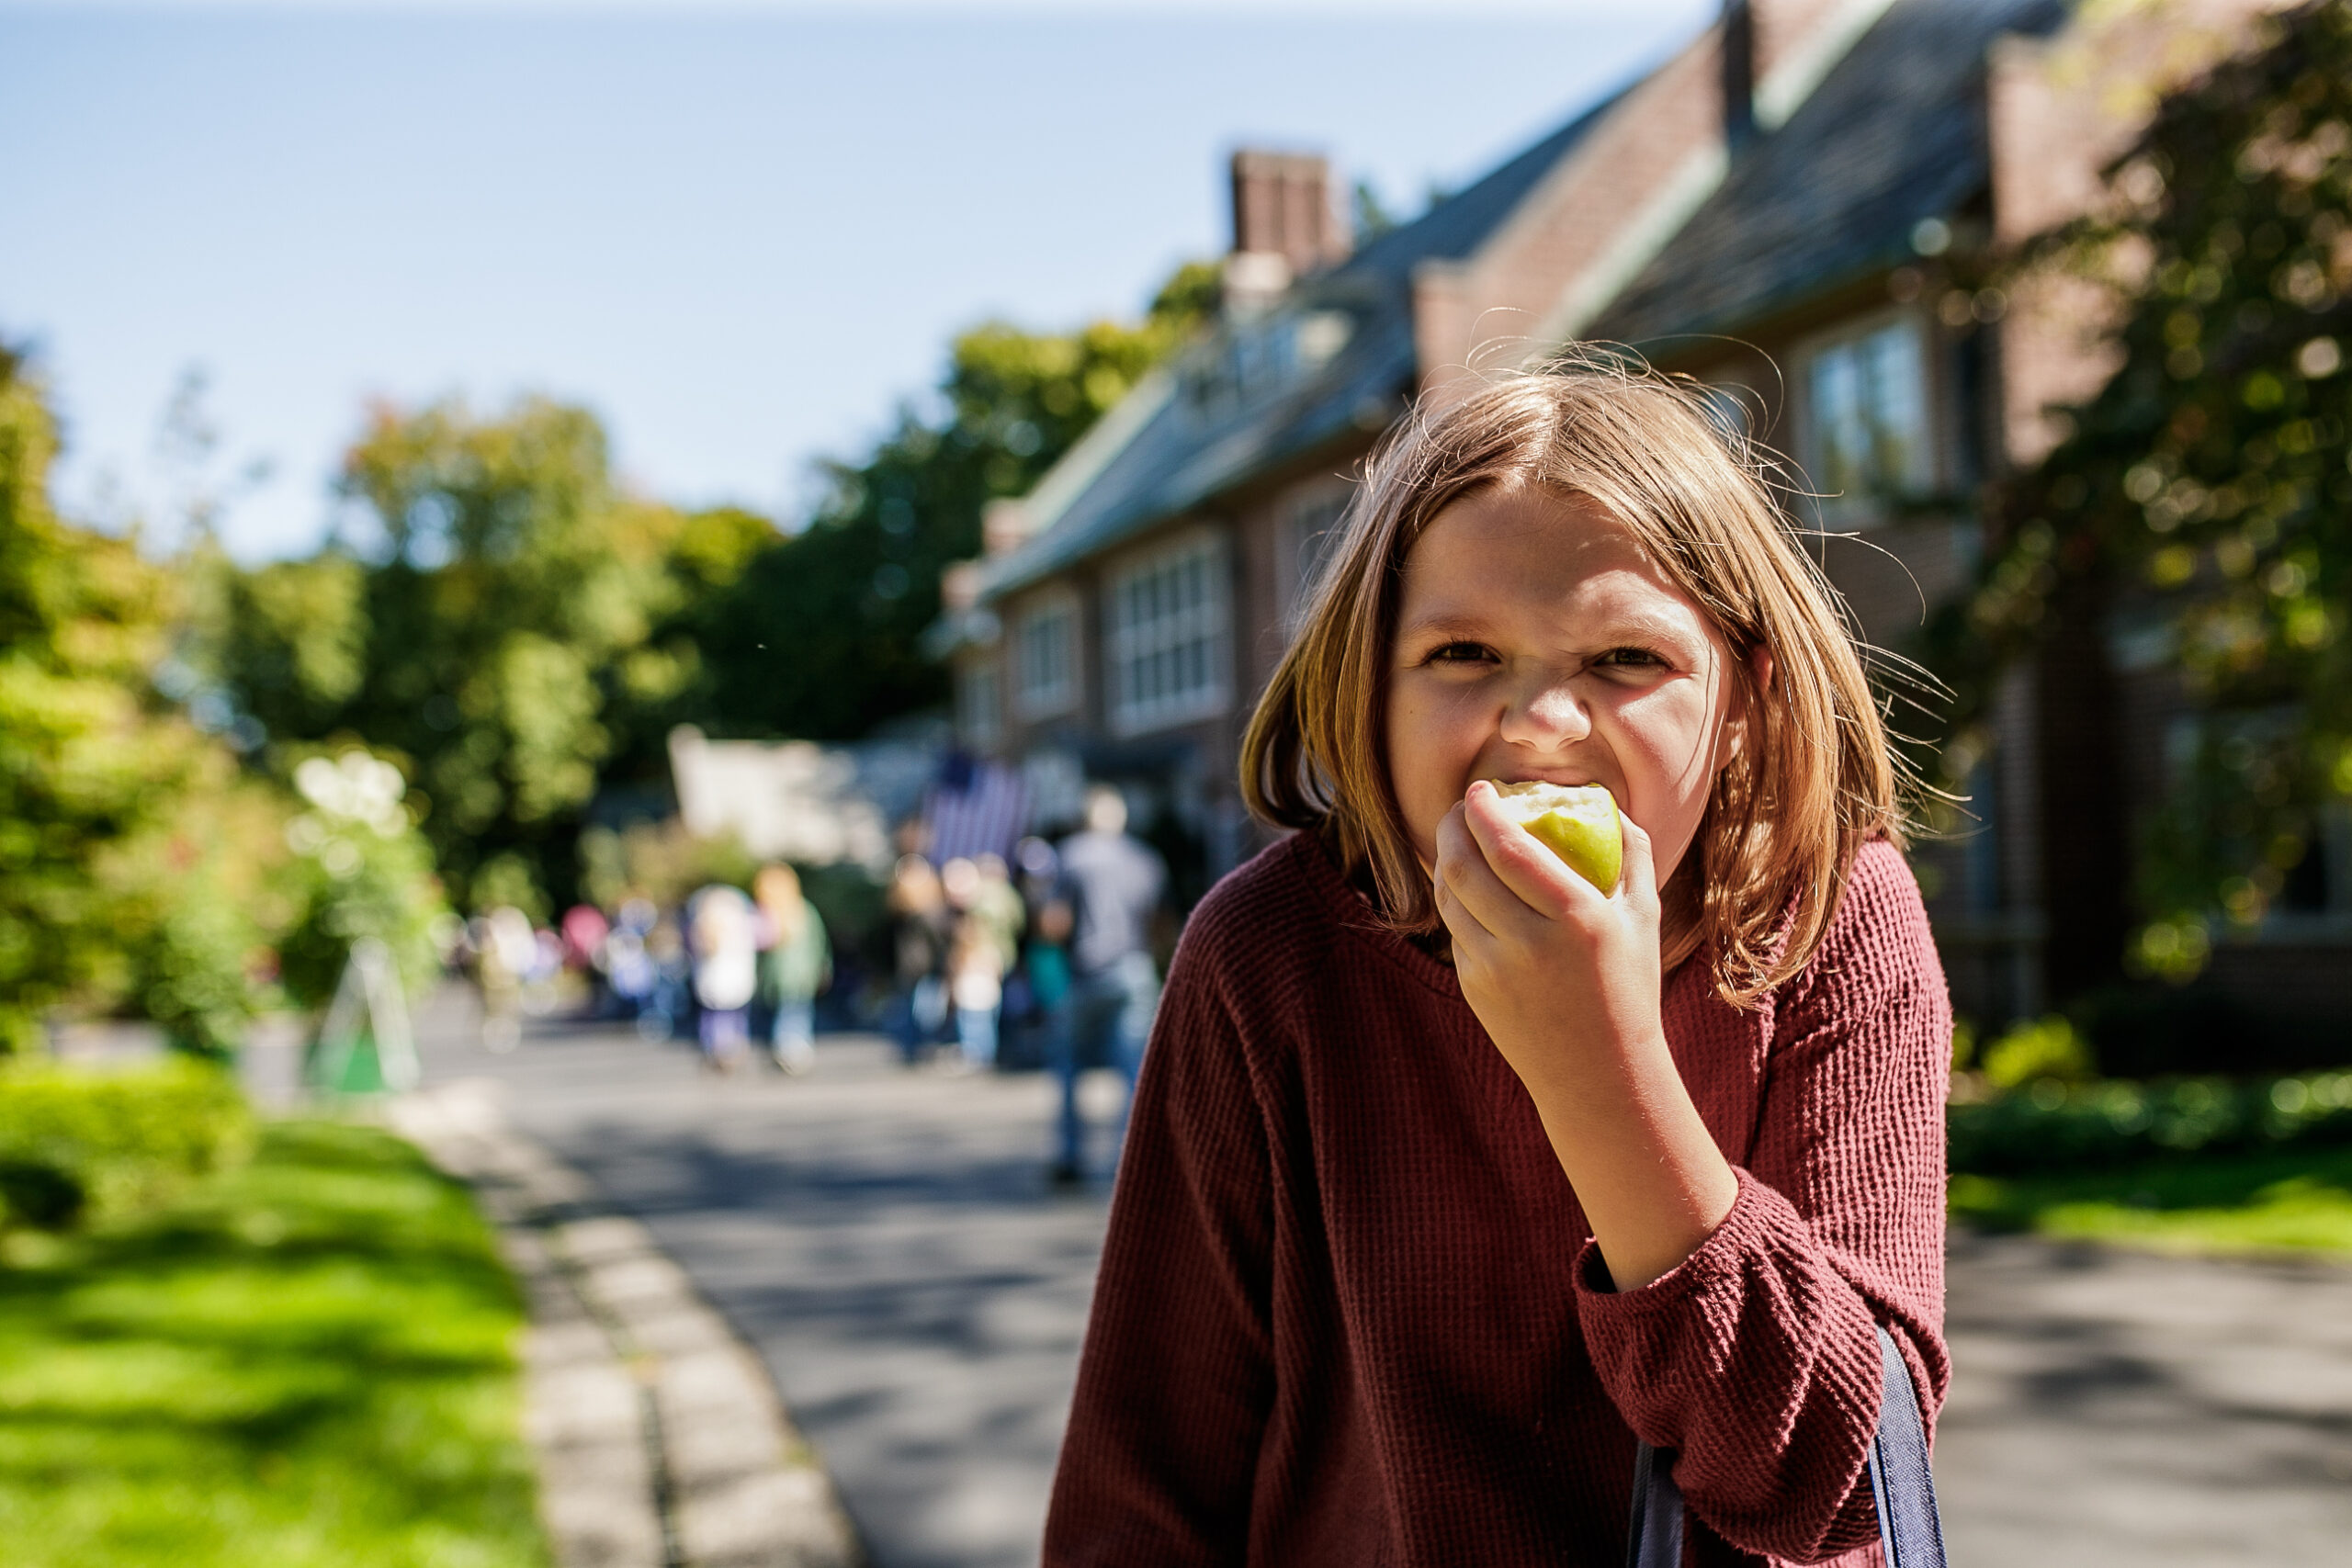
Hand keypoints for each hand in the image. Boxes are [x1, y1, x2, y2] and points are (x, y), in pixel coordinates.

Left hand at [1433, 779, 1663, 1091]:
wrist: (1600, 1076)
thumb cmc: (1629, 987)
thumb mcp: (1644, 917)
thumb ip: (1632, 853)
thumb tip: (1606, 801)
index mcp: (1576, 918)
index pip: (1508, 848)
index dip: (1483, 810)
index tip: (1480, 789)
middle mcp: (1528, 944)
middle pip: (1462, 867)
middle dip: (1451, 827)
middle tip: (1460, 808)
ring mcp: (1494, 970)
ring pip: (1449, 898)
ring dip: (1446, 861)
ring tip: (1459, 842)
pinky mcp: (1474, 989)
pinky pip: (1456, 931)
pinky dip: (1458, 902)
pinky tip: (1471, 889)